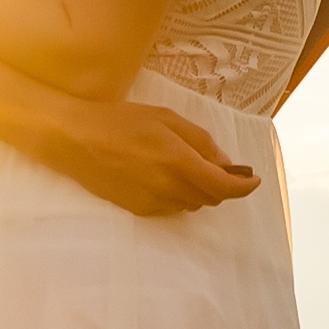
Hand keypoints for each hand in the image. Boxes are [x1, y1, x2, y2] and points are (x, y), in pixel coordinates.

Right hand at [36, 98, 256, 217]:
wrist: (75, 139)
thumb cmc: (120, 121)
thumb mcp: (166, 118)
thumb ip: (200, 142)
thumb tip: (226, 164)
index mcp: (178, 162)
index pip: (224, 187)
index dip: (244, 186)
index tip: (253, 179)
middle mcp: (168, 188)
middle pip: (211, 198)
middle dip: (221, 184)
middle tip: (218, 165)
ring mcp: (152, 202)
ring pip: (192, 204)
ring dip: (199, 190)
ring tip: (185, 166)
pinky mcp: (138, 209)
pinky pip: (171, 207)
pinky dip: (177, 195)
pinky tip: (162, 175)